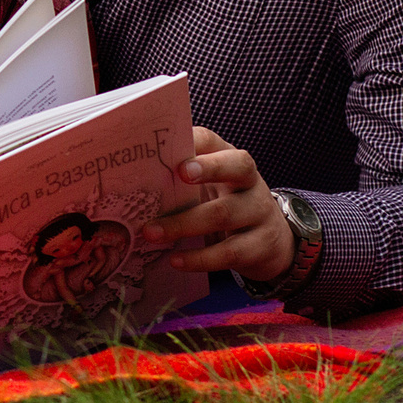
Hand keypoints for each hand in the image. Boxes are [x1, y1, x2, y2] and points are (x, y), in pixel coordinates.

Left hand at [136, 127, 294, 282]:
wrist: (271, 244)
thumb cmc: (226, 207)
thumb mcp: (209, 190)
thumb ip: (181, 182)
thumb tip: (131, 181)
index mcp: (230, 161)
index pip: (215, 141)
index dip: (197, 142)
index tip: (174, 148)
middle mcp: (250, 182)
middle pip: (236, 167)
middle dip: (208, 169)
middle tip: (178, 174)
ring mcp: (259, 213)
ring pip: (224, 213)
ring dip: (184, 224)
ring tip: (151, 233)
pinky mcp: (261, 246)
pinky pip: (229, 252)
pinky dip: (200, 258)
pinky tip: (176, 261)